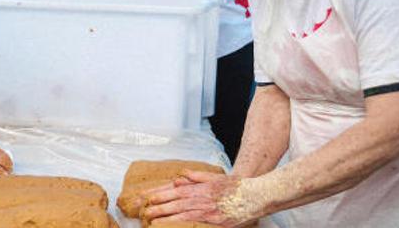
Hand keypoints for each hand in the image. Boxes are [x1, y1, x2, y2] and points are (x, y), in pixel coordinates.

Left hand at [142, 170, 257, 227]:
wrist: (255, 196)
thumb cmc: (236, 187)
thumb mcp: (215, 177)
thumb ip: (197, 177)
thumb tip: (181, 177)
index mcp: (200, 187)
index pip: (175, 191)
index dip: (160, 194)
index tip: (147, 198)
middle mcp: (202, 198)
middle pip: (175, 203)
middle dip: (158, 207)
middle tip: (144, 212)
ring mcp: (207, 211)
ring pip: (182, 214)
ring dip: (165, 218)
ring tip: (151, 221)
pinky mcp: (215, 222)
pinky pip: (194, 224)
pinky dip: (182, 225)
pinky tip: (172, 227)